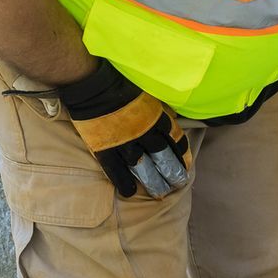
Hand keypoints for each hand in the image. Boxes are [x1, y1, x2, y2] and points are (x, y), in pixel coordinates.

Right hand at [54, 59, 192, 197]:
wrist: (92, 83)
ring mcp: (124, 143)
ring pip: (143, 168)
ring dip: (154, 182)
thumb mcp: (145, 93)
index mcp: (155, 117)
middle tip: (178, 183)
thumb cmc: (118, 83)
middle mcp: (143, 133)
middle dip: (172, 172)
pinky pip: (116, 171)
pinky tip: (130, 192)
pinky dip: (124, 182)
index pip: (175, 139)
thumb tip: (171, 116)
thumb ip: (157, 108)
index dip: (181, 154)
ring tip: (160, 193)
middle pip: (163, 157)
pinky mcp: (105, 148)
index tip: (185, 165)